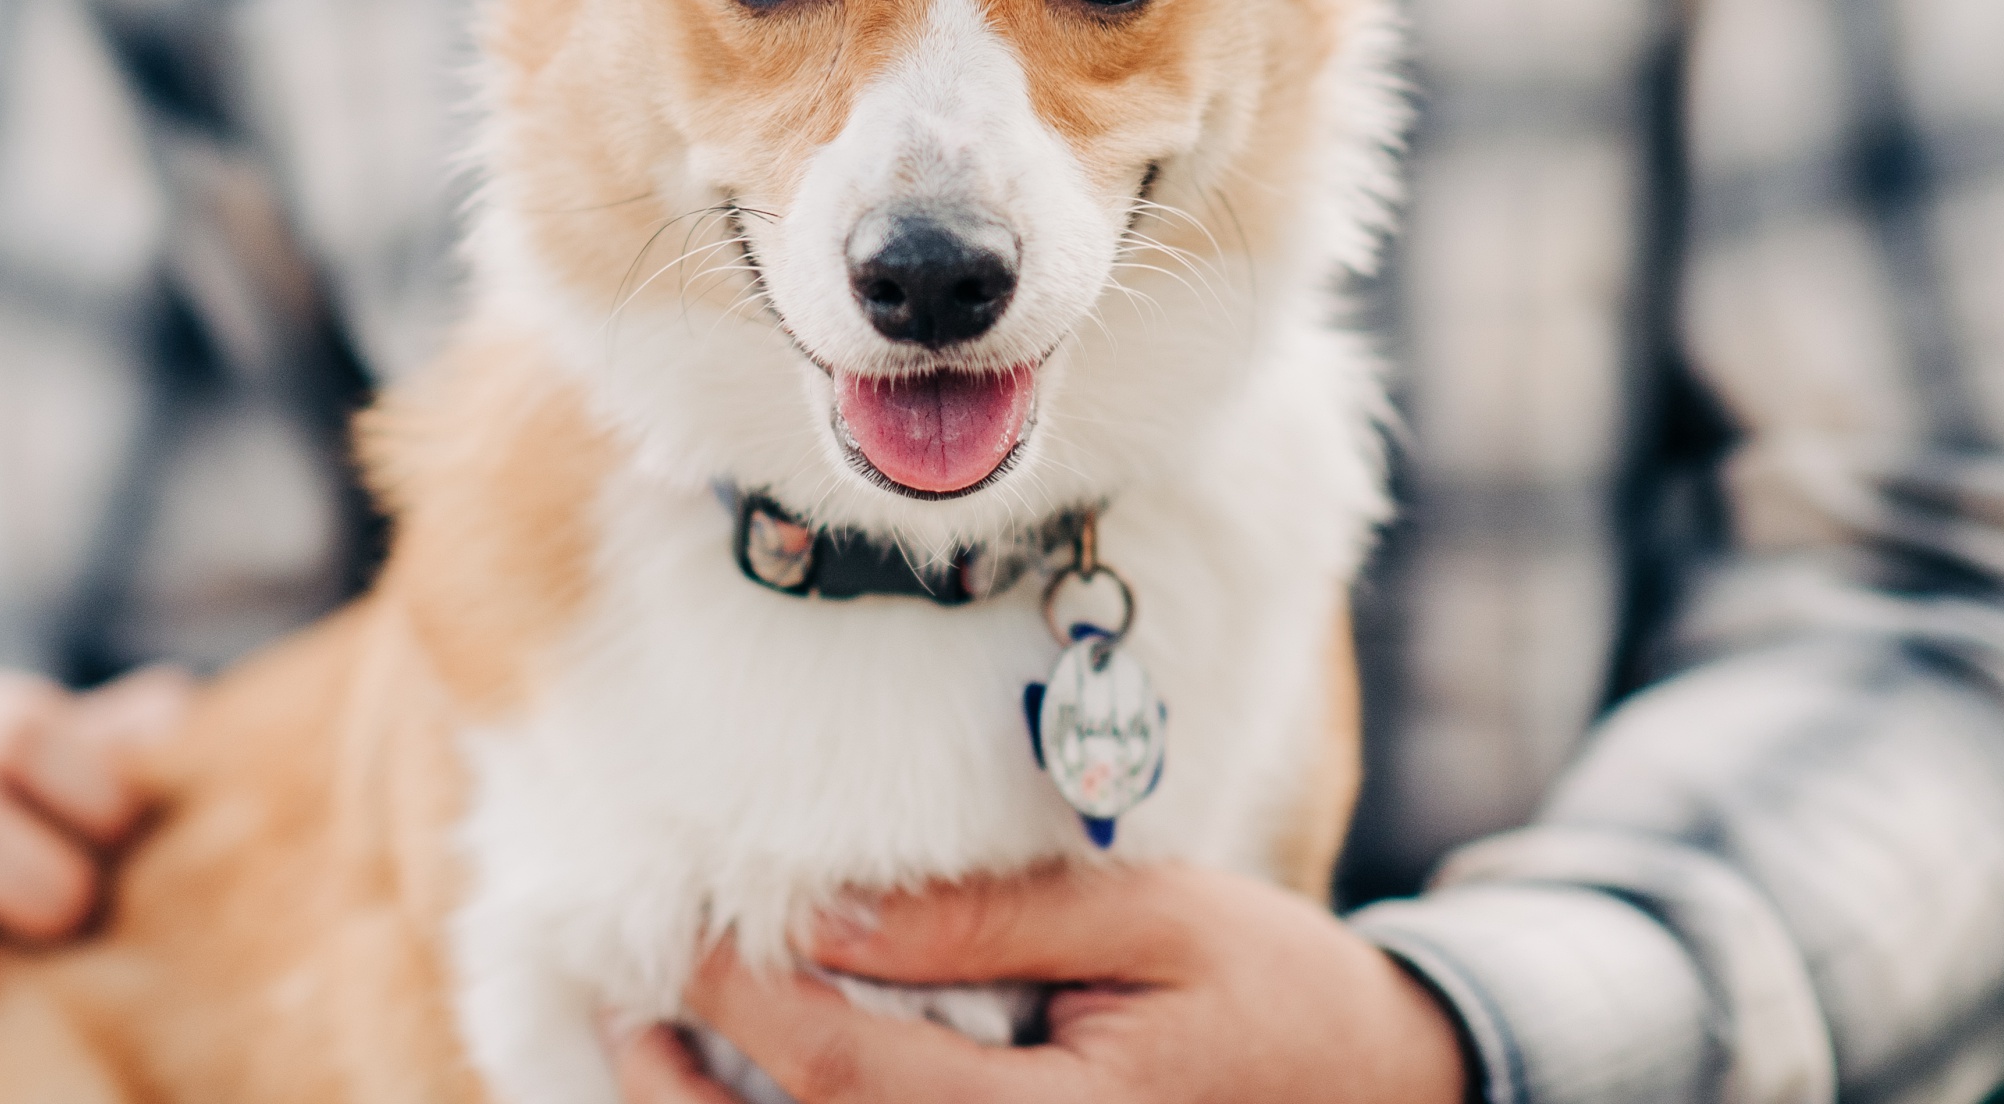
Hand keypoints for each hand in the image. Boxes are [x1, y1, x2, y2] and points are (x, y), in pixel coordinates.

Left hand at [614, 861, 1469, 1103]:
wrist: (1378, 1096)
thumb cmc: (1275, 991)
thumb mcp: (1154, 918)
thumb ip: (989, 920)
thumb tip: (827, 919)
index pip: (846, 1079)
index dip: (744, 1005)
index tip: (677, 934)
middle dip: (690, 1095)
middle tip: (625, 1008)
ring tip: (647, 1055)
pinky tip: (747, 1097)